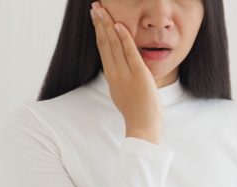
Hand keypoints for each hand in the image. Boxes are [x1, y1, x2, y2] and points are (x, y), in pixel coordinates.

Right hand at [90, 2, 161, 142]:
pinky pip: (129, 53)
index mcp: (111, 77)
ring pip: (113, 45)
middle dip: (99, 24)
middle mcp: (114, 74)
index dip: (99, 33)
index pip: (103, 50)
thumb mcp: (122, 92)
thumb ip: (120, 78)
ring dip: (107, 25)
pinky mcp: (138, 75)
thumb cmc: (136, 111)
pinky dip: (124, 38)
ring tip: (101, 10)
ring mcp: (125, 74)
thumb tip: (119, 68)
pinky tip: (119, 25)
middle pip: (104, 44)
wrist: (142, 125)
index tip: (96, 20)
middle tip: (94, 7)